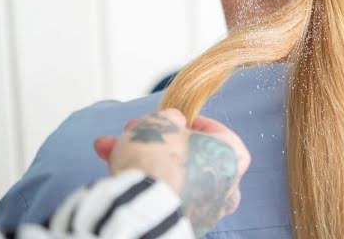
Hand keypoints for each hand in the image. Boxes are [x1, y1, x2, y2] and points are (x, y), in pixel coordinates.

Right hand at [94, 110, 249, 236]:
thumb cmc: (158, 159)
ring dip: (142, 160)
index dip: (193, 122)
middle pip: (187, 155)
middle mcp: (225, 188)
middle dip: (156, 141)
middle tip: (135, 130)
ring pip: (171, 176)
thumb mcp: (161, 122)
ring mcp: (204, 210)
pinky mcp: (181, 225)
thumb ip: (171, 118)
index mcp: (231, 158)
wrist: (140, 207)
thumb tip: (173, 123)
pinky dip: (143, 184)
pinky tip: (117, 169)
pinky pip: (162, 197)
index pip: (219, 133)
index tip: (173, 118)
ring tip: (112, 148)